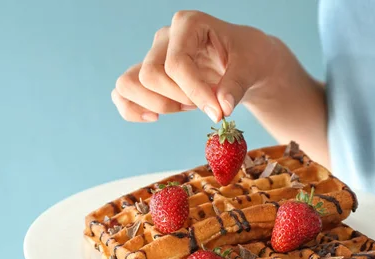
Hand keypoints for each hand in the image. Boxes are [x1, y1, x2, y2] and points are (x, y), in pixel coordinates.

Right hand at [111, 11, 279, 122]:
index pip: (176, 63)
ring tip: (186, 107)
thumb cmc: (249, 58)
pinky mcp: (148, 75)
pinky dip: (132, 109)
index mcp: (189, 24)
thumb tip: (221, 108)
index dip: (195, 93)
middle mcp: (165, 37)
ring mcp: (153, 56)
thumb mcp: (251, 67)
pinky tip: (154, 118)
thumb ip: (236, 85)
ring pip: (129, 83)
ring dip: (157, 104)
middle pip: (150, 75)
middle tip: (206, 105)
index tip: (218, 113)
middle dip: (178, 99)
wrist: (246, 63)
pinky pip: (123, 93)